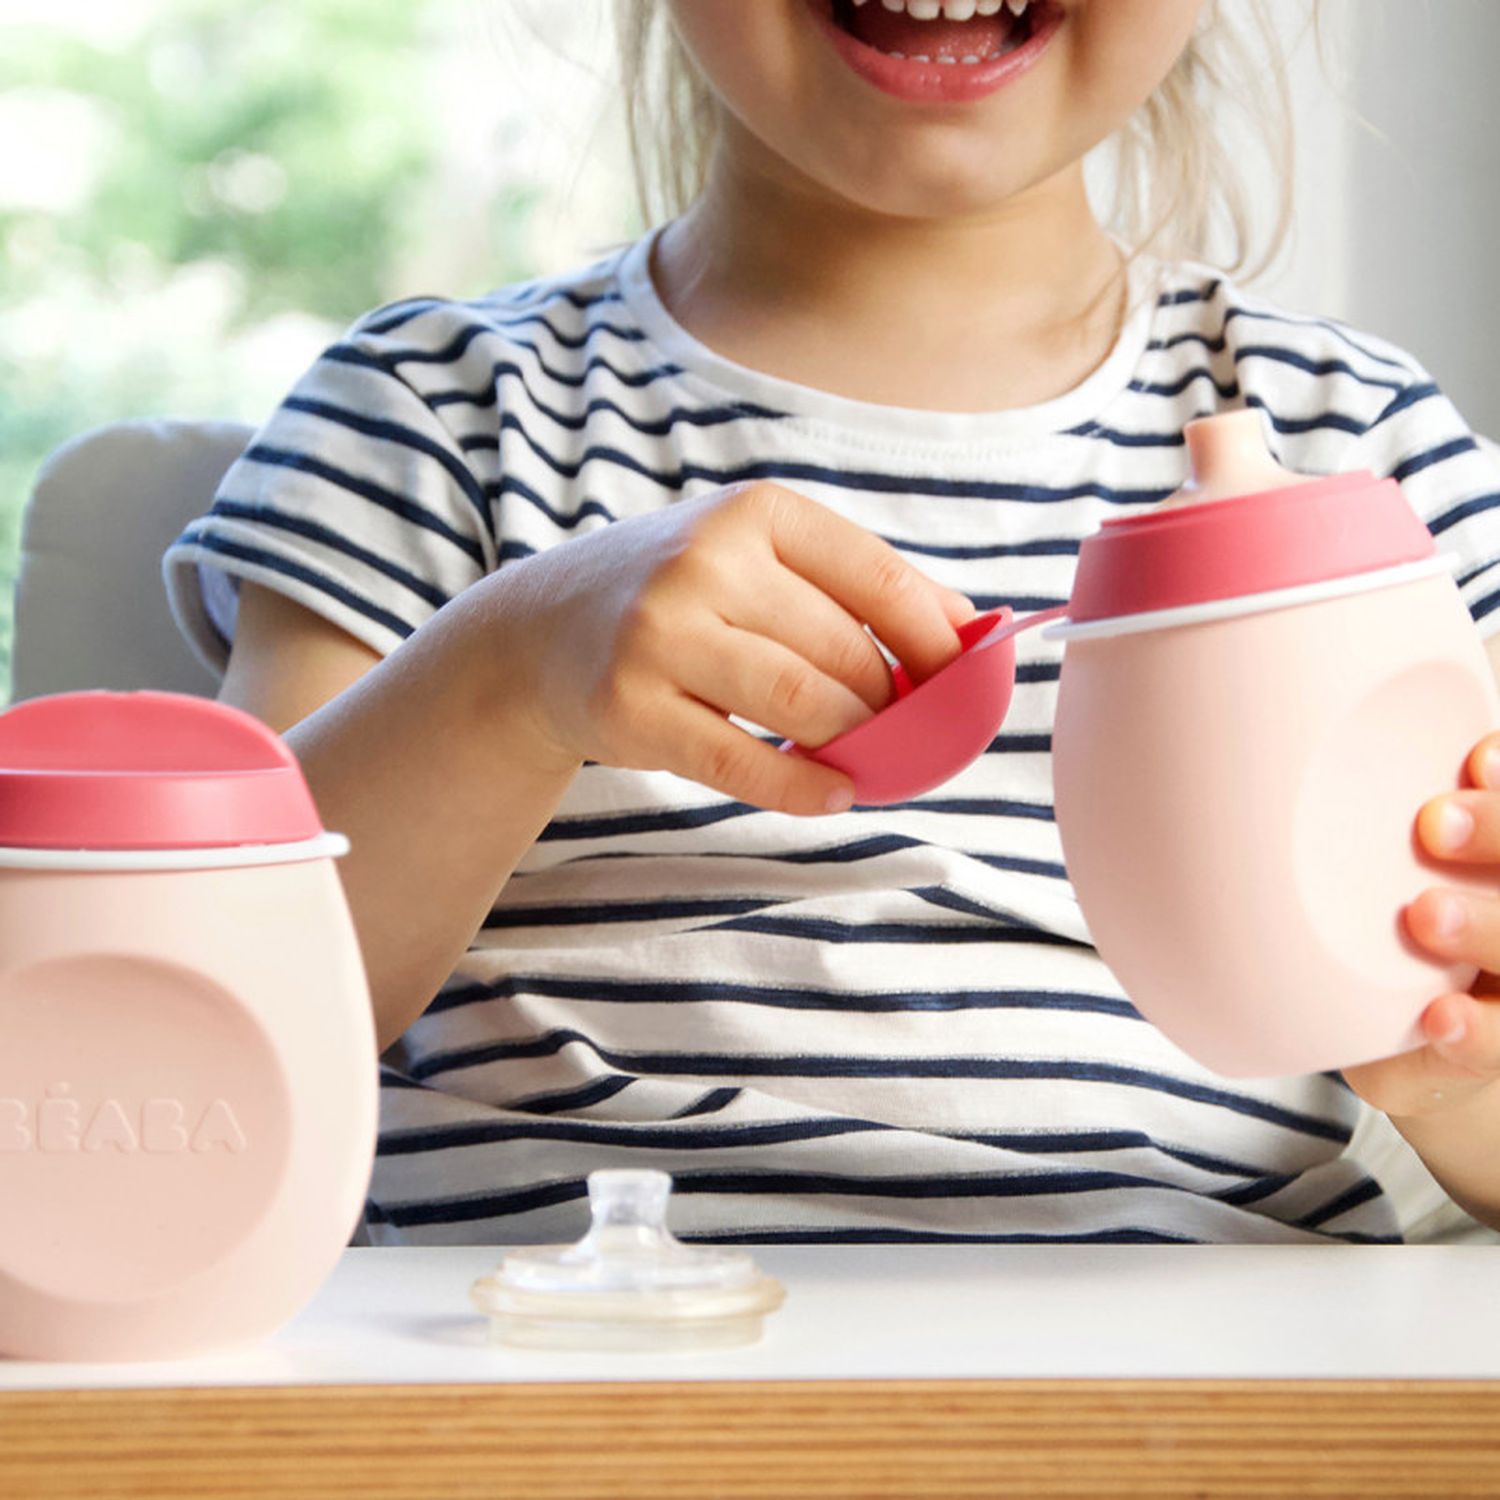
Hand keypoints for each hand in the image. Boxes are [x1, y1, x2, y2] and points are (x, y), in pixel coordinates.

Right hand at [478, 480, 975, 816]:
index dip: (936, 640)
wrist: (541, 629)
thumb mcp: (756, 557)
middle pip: (842, 653)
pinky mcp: (628, 706)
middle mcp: (704, 560)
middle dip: (891, 705)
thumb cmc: (679, 596)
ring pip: (801, 704)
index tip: (965, 681)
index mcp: (755, 512)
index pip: (876, 578)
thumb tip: (971, 628)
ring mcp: (660, 633)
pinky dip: (801, 787)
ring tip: (870, 759)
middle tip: (908, 733)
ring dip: (854, 744)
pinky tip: (834, 794)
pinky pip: (740, 760)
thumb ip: (855, 585)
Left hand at [1343, 731, 1499, 1118]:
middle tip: (1435, 822)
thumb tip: (1319, 758)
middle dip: (1499, 834)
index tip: (1476, 759)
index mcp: (1493, 867)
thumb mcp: (1380, 875)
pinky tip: (1441, 1017)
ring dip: (1484, 928)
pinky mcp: (1488, 1053)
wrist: (1417, 1047)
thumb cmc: (1394, 939)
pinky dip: (1473, 1034)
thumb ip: (1378, 830)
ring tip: (1426, 913)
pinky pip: (1492, 1048)